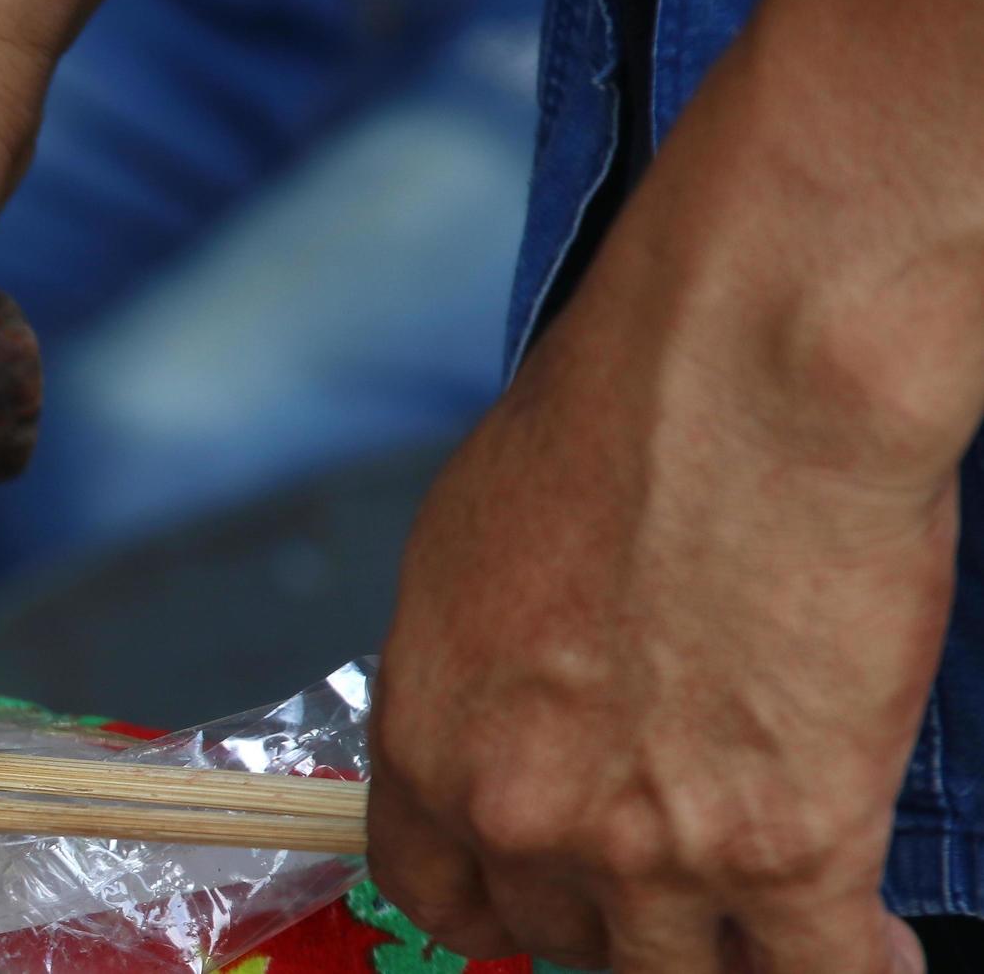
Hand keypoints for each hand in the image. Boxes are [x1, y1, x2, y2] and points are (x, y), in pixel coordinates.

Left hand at [370, 312, 944, 970]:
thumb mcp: (469, 550)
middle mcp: (520, 816)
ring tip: (771, 920)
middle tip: (669, 868)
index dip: (494, 903)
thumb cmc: (611, 423)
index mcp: (429, 740)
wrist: (746, 385)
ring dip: (723, 952)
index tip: (536, 897)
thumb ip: (478, 672)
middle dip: (611, 910)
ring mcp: (648, 849)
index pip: (433, 893)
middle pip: (558, 935)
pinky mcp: (787, 853)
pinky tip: (870, 945)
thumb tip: (512, 717)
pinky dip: (851, 968)